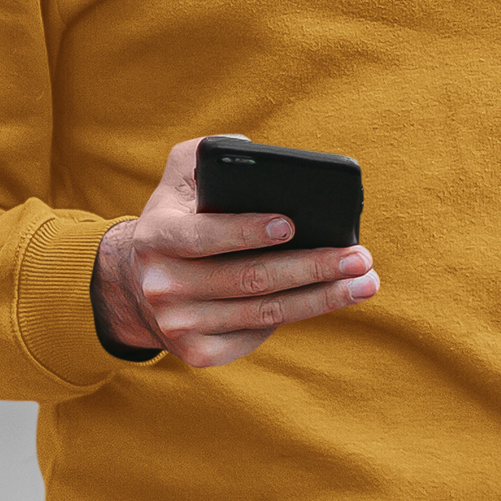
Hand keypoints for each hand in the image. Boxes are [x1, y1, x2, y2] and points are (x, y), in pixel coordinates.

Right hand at [92, 136, 378, 369]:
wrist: (136, 285)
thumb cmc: (177, 219)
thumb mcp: (177, 180)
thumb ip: (205, 155)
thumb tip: (251, 147)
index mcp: (156, 237)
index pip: (204, 236)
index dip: (247, 231)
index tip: (292, 224)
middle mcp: (162, 286)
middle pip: (250, 279)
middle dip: (312, 267)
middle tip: (359, 257)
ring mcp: (179, 325)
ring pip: (264, 313)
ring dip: (322, 298)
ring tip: (364, 281)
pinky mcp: (198, 353)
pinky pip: (257, 334)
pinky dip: (299, 315)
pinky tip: (332, 298)